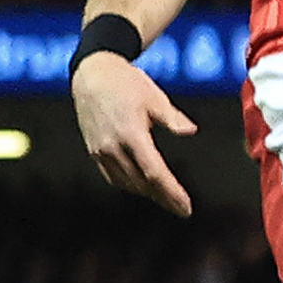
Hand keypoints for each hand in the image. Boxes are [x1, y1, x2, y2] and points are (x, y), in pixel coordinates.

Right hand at [74, 53, 196, 216]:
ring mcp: (100, 149)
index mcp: (131, 134)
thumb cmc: (126, 83)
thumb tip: (190, 131)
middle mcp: (112, 146)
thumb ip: (173, 118)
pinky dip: (128, 184)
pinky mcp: (93, 149)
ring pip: (125, 183)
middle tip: (181, 207)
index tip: (185, 206)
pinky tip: (142, 186)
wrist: (92, 74)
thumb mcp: (155, 97)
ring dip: (146, 193)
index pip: (154, 173)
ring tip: (165, 199)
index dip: (171, 193)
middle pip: (141, 183)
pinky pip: (111, 176)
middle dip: (163, 197)